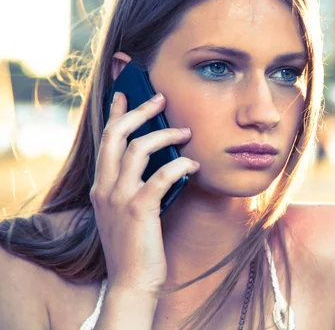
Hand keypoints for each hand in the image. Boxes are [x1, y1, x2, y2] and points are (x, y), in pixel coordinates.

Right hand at [90, 92, 198, 293]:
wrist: (133, 280)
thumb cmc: (137, 244)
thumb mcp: (128, 209)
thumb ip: (135, 184)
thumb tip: (163, 157)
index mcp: (101, 186)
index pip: (105, 140)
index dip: (116, 113)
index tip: (125, 93)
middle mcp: (104, 188)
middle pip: (116, 135)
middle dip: (139, 111)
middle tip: (160, 98)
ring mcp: (119, 198)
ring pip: (138, 149)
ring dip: (165, 135)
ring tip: (186, 132)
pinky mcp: (139, 209)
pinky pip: (161, 175)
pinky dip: (180, 165)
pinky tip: (194, 165)